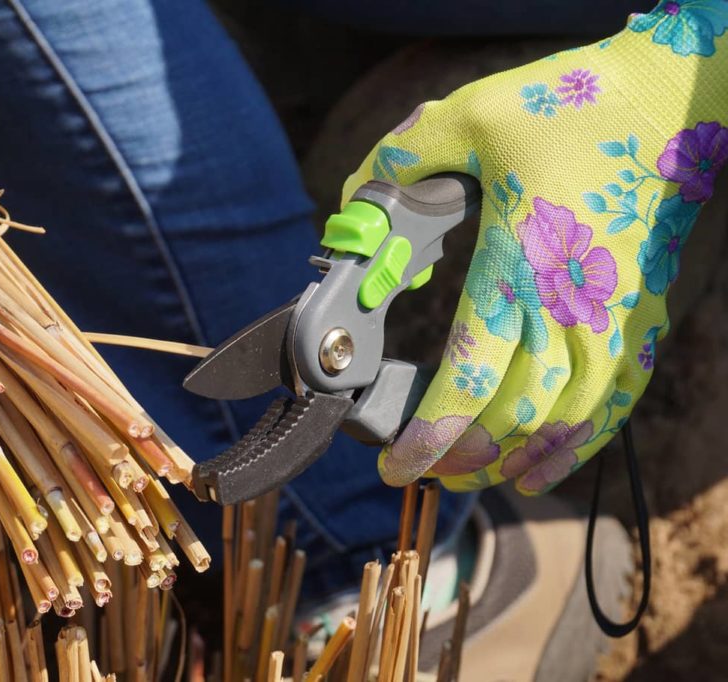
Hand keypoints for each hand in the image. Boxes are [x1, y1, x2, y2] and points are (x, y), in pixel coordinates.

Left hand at [344, 2, 727, 493]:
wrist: (669, 101)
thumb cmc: (570, 108)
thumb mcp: (471, 114)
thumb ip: (404, 157)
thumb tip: (353, 203)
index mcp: (521, 261)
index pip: (473, 374)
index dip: (433, 433)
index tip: (395, 463)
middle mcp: (571, 303)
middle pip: (516, 415)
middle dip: (461, 459)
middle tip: (416, 474)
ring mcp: (613, 317)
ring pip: (565, 421)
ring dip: (513, 462)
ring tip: (465, 480)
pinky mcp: (640, 318)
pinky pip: (614, 405)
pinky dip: (576, 446)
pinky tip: (540, 470)